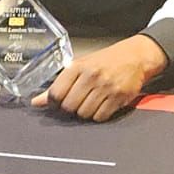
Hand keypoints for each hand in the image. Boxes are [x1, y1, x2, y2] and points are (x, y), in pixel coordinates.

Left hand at [32, 34, 168, 121]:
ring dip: (85, 112)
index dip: (53, 102)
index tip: (56, 102)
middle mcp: (91, 76)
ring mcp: (106, 87)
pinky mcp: (118, 97)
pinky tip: (101, 104)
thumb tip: (37, 101)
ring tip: (90, 101)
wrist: (136, 56)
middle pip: (69, 106)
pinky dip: (98, 115)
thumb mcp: (80, 66)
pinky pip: (100, 117)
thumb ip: (58, 84)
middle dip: (70, 108)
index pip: (56, 93)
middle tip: (76, 101)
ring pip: (84, 114)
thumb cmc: (106, 60)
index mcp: (78, 66)